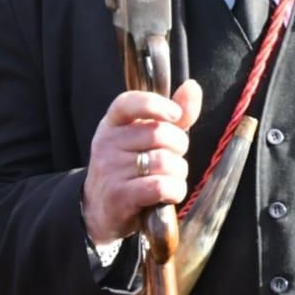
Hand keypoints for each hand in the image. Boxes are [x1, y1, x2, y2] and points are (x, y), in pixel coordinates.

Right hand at [81, 80, 201, 246]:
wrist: (102, 209)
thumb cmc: (133, 167)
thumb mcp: (149, 137)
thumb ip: (174, 113)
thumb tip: (192, 86)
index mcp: (113, 123)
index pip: (129, 103)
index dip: (156, 104)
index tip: (175, 114)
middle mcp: (107, 143)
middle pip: (160, 134)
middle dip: (179, 147)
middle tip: (173, 158)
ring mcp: (110, 170)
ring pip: (165, 162)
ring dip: (178, 172)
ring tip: (169, 178)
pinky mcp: (119, 196)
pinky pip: (161, 186)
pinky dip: (175, 190)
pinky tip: (169, 193)